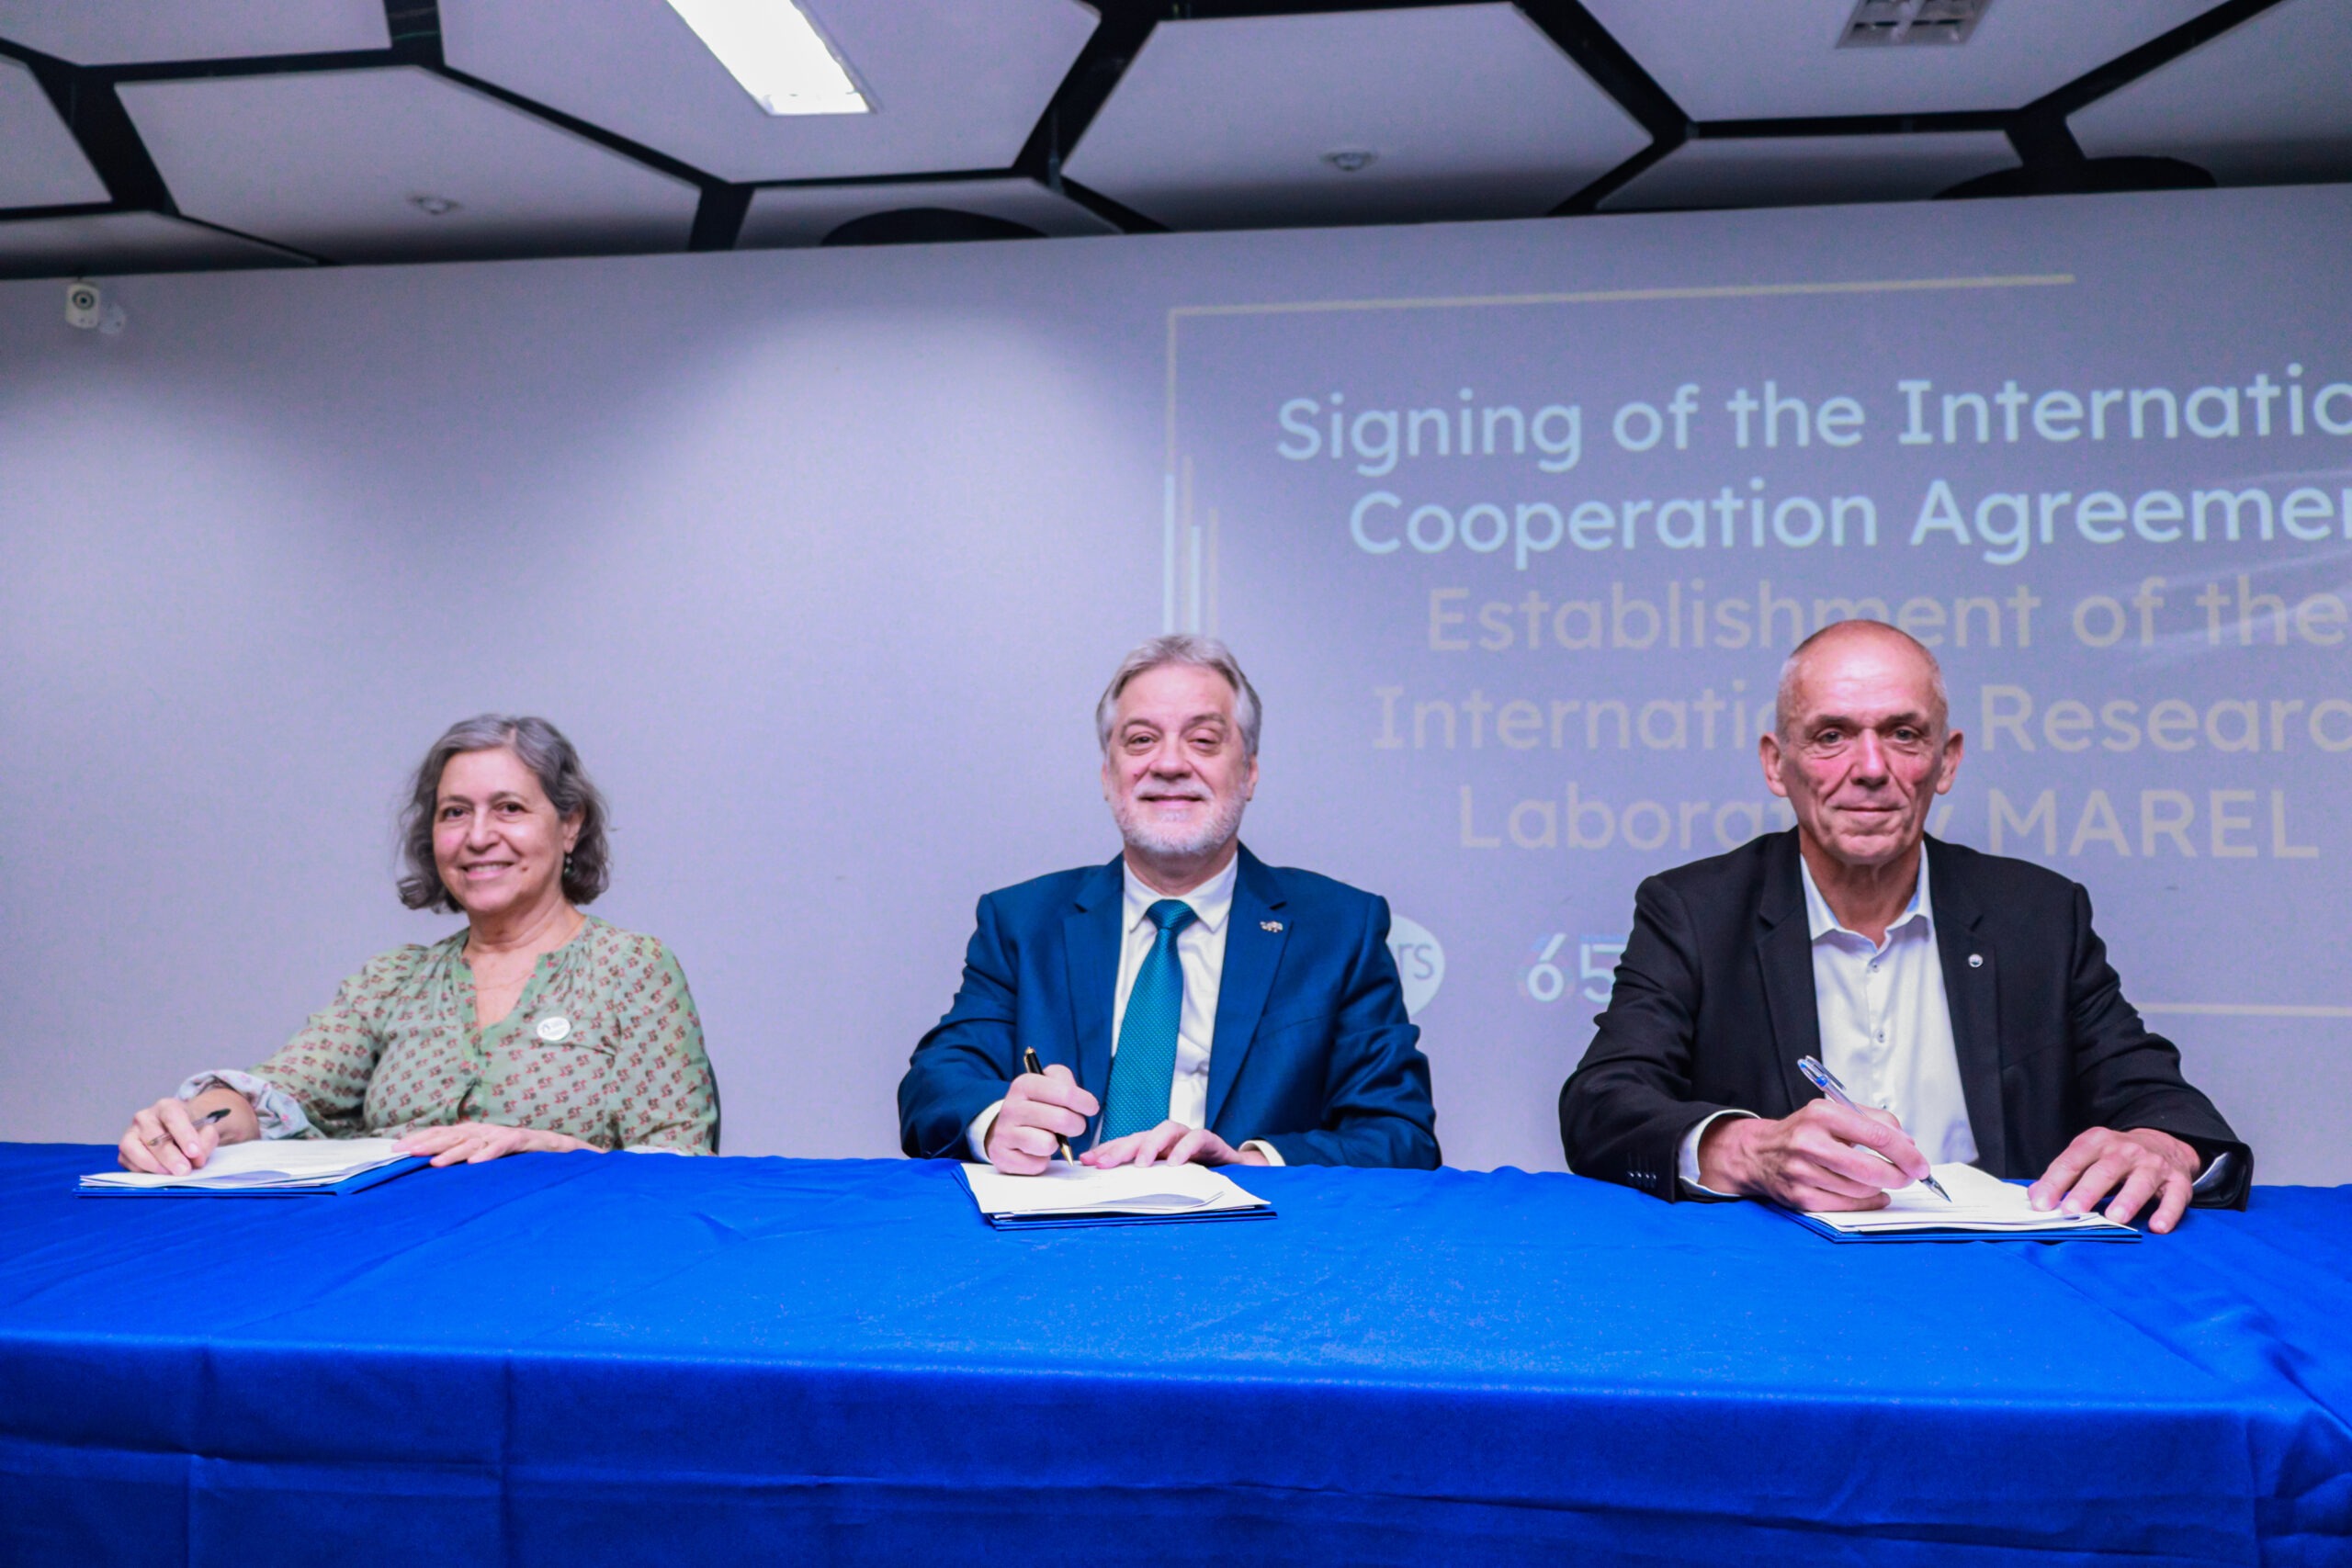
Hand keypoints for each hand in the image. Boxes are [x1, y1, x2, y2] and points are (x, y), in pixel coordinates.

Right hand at [118, 1089, 256, 1174]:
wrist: (180, 1132)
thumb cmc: (192, 1130)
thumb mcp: (206, 1130)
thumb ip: (206, 1141)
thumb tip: (196, 1157)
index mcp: (167, 1107)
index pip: (173, 1117)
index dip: (184, 1135)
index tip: (194, 1152)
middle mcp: (145, 1117)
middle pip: (153, 1136)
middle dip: (170, 1156)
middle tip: (184, 1171)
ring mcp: (131, 1133)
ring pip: (133, 1148)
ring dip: (152, 1164)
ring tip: (170, 1174)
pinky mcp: (124, 1150)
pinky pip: (127, 1161)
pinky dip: (141, 1170)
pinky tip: (157, 1173)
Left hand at [393, 1122, 595, 1166]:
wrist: (561, 1150)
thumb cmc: (520, 1157)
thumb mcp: (487, 1157)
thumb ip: (465, 1158)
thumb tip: (432, 1169)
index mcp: (475, 1133)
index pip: (443, 1133)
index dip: (420, 1139)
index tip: (395, 1149)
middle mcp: (486, 1130)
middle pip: (452, 1135)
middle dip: (427, 1143)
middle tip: (404, 1152)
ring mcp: (504, 1134)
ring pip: (474, 1142)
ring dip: (453, 1152)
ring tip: (434, 1164)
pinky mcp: (525, 1140)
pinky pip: (505, 1146)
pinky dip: (490, 1153)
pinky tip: (476, 1163)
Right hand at [984, 1064, 1098, 1174]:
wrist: (1005, 1126)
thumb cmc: (1037, 1105)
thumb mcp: (1050, 1082)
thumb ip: (1067, 1082)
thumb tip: (1084, 1103)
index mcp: (1024, 1084)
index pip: (1066, 1093)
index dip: (1086, 1103)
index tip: (1091, 1108)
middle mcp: (1011, 1107)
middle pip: (1062, 1120)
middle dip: (1076, 1125)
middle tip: (1072, 1125)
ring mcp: (1004, 1133)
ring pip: (1048, 1144)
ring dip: (1057, 1144)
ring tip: (1050, 1137)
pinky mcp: (1003, 1157)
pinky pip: (1037, 1164)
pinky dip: (1043, 1160)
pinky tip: (1036, 1151)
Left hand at [1084, 1120, 1264, 1168]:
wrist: (1236, 1174)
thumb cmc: (1199, 1178)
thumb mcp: (1168, 1183)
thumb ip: (1146, 1183)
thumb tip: (1114, 1192)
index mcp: (1155, 1149)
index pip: (1126, 1145)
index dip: (1106, 1151)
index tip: (1085, 1161)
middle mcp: (1168, 1140)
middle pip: (1140, 1136)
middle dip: (1120, 1148)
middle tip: (1104, 1164)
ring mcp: (1188, 1137)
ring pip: (1166, 1129)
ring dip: (1151, 1145)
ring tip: (1141, 1164)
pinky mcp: (1210, 1141)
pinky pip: (1196, 1138)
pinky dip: (1184, 1149)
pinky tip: (1175, 1163)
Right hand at [1698, 1099, 1929, 1209]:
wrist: (1758, 1153)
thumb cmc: (1804, 1132)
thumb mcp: (1834, 1113)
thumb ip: (1874, 1121)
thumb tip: (1909, 1145)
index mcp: (1821, 1114)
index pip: (1877, 1135)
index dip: (1906, 1154)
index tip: (1921, 1164)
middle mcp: (1808, 1143)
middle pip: (1871, 1168)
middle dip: (1899, 1176)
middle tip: (1909, 1176)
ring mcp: (1802, 1172)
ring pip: (1861, 1189)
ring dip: (1880, 1187)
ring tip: (1880, 1179)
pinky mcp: (1800, 1197)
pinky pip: (1847, 1206)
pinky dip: (1866, 1202)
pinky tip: (1870, 1194)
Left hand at [2029, 1126, 2198, 1232]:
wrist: (2163, 1144)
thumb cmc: (2115, 1157)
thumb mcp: (2088, 1155)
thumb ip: (2064, 1174)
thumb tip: (2035, 1196)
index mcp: (2097, 1142)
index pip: (2072, 1161)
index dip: (2055, 1182)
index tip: (2041, 1204)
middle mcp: (2126, 1150)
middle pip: (2105, 1170)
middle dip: (2087, 1191)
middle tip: (2072, 1211)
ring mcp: (2154, 1164)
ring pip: (2141, 1182)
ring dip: (2127, 1200)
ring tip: (2114, 1218)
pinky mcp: (2178, 1181)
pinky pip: (2175, 1197)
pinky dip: (2167, 1212)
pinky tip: (2158, 1227)